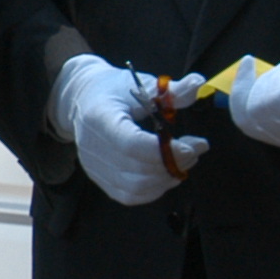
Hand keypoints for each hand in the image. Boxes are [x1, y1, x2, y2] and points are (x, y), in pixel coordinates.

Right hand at [51, 55, 205, 206]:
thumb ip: (171, 89)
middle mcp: (91, 146)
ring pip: (135, 187)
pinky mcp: (98, 178)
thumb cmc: (113, 90)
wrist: (81, 99)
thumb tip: (199, 83)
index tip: (193, 145)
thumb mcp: (141, 82)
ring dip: (167, 178)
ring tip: (185, 161)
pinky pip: (129, 195)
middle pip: (136, 169)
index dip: (166, 151)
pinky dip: (154, 189)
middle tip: (197, 149)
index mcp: (99, 117)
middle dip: (174, 164)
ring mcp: (92, 165)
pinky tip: (168, 174)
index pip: (131, 144)